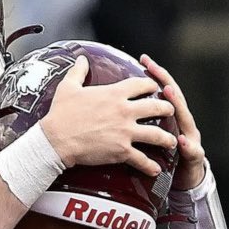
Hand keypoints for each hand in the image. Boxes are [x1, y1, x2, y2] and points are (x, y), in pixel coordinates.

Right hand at [41, 56, 177, 175]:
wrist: (56, 140)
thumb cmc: (61, 114)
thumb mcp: (69, 87)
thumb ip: (78, 71)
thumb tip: (82, 59)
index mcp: (115, 93)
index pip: (143, 84)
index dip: (152, 85)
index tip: (156, 88)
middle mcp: (125, 111)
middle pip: (156, 107)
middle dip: (167, 110)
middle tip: (171, 112)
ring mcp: (125, 132)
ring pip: (156, 135)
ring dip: (166, 138)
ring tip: (172, 141)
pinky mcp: (121, 151)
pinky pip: (142, 159)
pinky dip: (150, 166)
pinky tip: (156, 169)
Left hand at [140, 54, 205, 189]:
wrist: (187, 179)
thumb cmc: (164, 156)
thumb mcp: (153, 137)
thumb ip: (142, 121)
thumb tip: (121, 104)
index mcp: (172, 117)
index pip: (163, 90)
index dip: (155, 75)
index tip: (144, 60)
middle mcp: (183, 123)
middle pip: (175, 99)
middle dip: (166, 83)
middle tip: (155, 70)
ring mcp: (190, 138)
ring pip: (185, 119)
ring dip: (177, 106)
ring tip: (168, 94)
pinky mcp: (193, 157)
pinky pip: (192, 151)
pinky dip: (187, 145)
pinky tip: (182, 140)